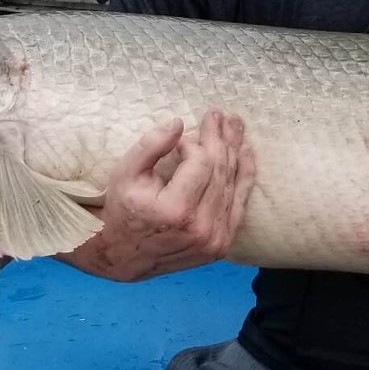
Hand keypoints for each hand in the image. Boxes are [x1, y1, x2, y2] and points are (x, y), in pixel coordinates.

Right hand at [59, 109, 254, 282]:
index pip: (200, 163)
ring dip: (234, 150)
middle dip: (220, 138)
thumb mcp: (126, 173)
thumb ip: (151, 145)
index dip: (192, 145)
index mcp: (176, 211)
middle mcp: (201, 228)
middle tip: (218, 114)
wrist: (124, 255)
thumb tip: (178, 122)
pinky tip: (246, 152)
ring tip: (234, 124)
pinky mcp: (222, 244)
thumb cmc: (123, 209)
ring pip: (232, 184)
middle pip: (219, 171)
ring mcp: (215, 239)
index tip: (179, 141)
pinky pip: (239, 204)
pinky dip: (244, 176)